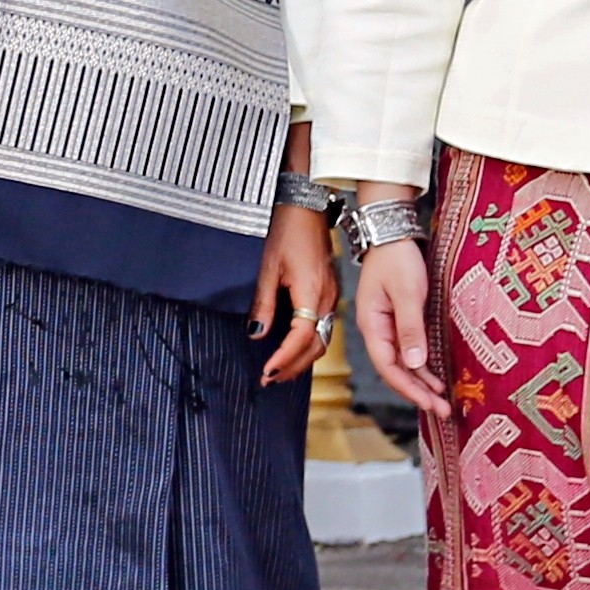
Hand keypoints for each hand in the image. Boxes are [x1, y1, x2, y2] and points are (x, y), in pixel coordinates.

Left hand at [252, 207, 335, 385]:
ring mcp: (332, 298)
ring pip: (322, 339)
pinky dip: (309, 345)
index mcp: (313, 293)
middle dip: (293, 367)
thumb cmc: (288, 233)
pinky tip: (294, 350)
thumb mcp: (268, 268)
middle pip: (315, 346)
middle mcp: (328, 300)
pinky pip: (323, 328)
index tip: (267, 371)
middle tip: (270, 379)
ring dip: (302, 359)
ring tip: (279, 371)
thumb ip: (264, 304)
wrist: (308, 210)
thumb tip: (257, 333)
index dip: (285, 358)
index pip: (301, 337)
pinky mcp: (331, 294)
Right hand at [349, 236, 440, 414]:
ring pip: (404, 362)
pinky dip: (423, 365)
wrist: (392, 232)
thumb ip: (410, 327)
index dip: (409, 388)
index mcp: (372, 325)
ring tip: (442, 401)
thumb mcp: (406, 292)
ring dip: (421, 382)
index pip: (388, 366)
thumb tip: (416, 363)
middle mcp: (378, 330)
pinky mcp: (401, 319)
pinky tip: (435, 376)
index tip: (430, 403)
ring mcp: (388, 326)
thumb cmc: (397, 258)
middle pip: (396, 369)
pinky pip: (410, 349)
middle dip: (418, 392)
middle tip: (443, 411)